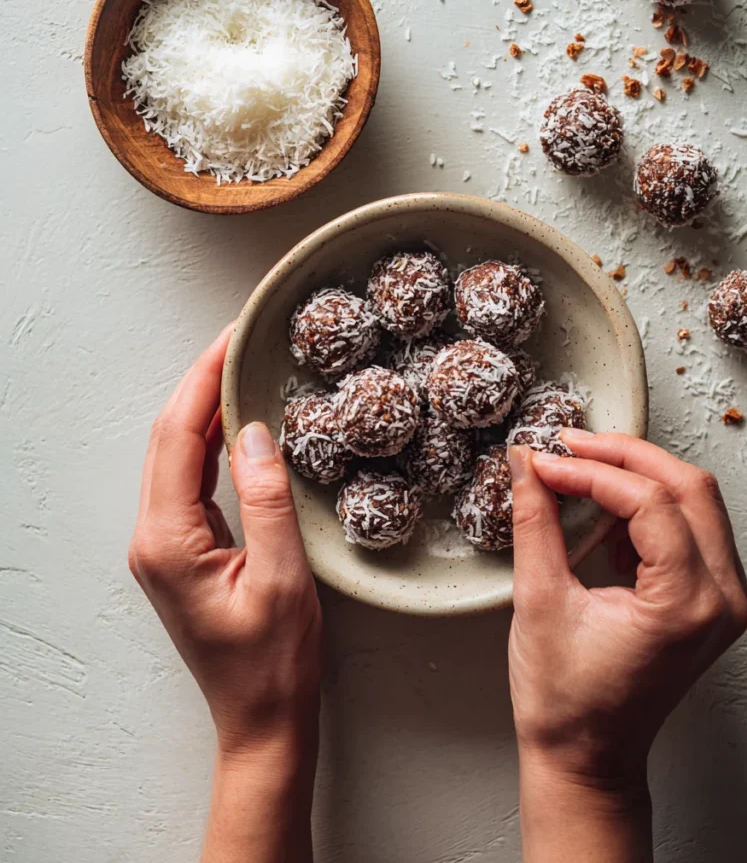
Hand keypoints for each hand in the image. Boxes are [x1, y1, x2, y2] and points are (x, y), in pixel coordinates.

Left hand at [129, 326, 321, 861]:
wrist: (261, 719)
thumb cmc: (274, 663)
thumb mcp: (283, 578)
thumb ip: (266, 500)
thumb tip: (254, 431)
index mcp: (168, 541)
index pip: (177, 438)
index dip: (203, 381)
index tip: (233, 338)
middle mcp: (152, 537)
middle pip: (169, 439)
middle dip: (201, 384)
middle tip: (241, 341)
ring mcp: (162, 545)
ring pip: (177, 456)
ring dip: (205, 410)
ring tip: (242, 368)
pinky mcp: (181, 550)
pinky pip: (189, 480)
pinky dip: (210, 443)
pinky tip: (236, 424)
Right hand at [508, 431, 746, 861]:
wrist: (587, 759)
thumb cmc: (565, 701)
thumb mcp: (539, 602)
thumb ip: (534, 522)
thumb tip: (527, 464)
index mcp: (686, 604)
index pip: (648, 502)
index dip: (590, 472)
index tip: (544, 461)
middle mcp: (721, 599)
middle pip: (689, 488)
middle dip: (625, 457)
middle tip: (569, 446)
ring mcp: (724, 601)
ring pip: (696, 502)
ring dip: (640, 476)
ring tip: (582, 471)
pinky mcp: (710, 601)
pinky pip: (692, 528)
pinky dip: (651, 507)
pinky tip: (607, 514)